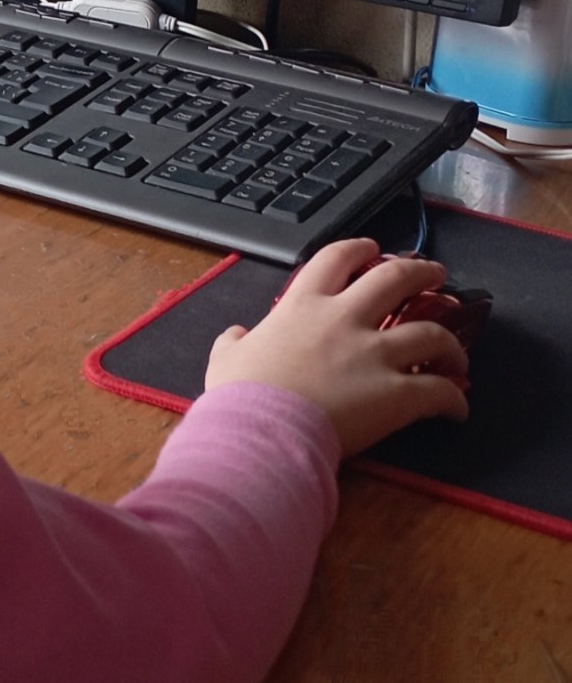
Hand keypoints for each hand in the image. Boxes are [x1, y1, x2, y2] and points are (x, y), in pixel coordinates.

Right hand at [204, 238, 469, 458]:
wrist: (262, 432)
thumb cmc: (239, 395)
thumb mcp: (225, 358)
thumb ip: (234, 341)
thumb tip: (236, 334)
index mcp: (302, 306)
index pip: (336, 259)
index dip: (359, 250)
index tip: (373, 250)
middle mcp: (344, 320)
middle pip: (396, 280)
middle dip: (422, 273)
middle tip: (436, 276)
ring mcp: (374, 355)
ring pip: (430, 333)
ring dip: (449, 340)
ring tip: (457, 349)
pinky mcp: (396, 393)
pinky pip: (439, 391)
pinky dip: (454, 397)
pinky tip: (457, 407)